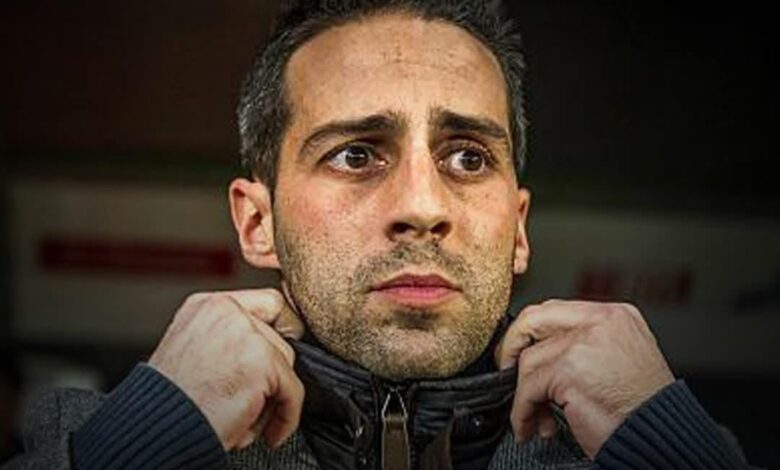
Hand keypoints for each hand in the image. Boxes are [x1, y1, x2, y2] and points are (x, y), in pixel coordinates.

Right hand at [149, 289, 304, 450]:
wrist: (155, 430)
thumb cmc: (169, 403)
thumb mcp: (192, 350)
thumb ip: (228, 336)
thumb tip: (269, 341)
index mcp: (207, 305)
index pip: (269, 302)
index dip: (279, 329)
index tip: (277, 353)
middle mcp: (227, 312)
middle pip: (280, 336)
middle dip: (272, 372)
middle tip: (252, 397)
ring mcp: (246, 335)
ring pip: (287, 362)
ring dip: (273, 396)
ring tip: (244, 416)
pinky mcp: (261, 362)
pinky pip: (293, 390)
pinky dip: (286, 416)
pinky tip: (269, 432)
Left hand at [495, 300, 673, 457]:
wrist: (661, 438)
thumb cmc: (642, 407)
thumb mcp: (620, 358)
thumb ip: (585, 343)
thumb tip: (541, 347)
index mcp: (614, 315)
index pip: (556, 310)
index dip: (530, 332)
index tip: (519, 352)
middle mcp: (600, 322)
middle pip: (534, 319)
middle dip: (511, 347)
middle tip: (506, 371)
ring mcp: (583, 343)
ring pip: (529, 360)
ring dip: (524, 394)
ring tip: (535, 417)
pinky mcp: (568, 370)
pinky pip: (528, 388)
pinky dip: (522, 411)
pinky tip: (532, 426)